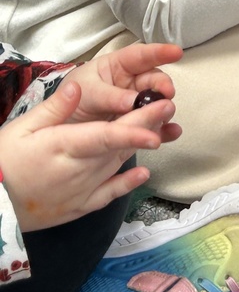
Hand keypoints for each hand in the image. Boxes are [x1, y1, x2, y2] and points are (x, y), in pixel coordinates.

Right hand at [0, 78, 179, 231]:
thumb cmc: (2, 162)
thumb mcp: (22, 128)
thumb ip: (55, 108)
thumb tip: (79, 86)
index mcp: (63, 146)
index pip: (105, 136)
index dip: (134, 128)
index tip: (157, 120)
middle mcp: (77, 170)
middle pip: (118, 145)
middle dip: (147, 125)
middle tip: (169, 106)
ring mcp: (80, 191)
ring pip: (117, 164)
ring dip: (140, 146)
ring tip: (163, 126)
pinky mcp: (79, 205)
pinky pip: (108, 194)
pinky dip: (126, 183)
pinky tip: (143, 173)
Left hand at [61, 42, 182, 125]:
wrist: (60, 131)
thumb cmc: (70, 101)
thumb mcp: (86, 94)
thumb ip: (109, 96)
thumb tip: (133, 101)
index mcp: (116, 66)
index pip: (140, 55)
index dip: (159, 52)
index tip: (176, 52)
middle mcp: (130, 83)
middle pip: (153, 79)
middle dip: (163, 85)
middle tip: (166, 94)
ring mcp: (135, 104)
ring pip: (157, 101)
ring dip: (164, 106)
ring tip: (166, 114)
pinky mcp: (136, 124)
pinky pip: (153, 125)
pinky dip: (164, 129)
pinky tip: (171, 132)